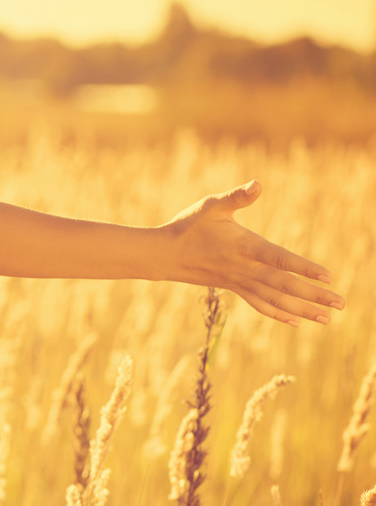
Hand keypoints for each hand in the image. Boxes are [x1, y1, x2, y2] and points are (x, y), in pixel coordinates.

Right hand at [164, 180, 343, 326]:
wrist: (163, 254)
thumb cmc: (188, 226)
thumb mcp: (210, 205)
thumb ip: (237, 197)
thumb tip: (258, 184)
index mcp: (244, 246)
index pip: (278, 259)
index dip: (302, 267)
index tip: (327, 276)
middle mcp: (244, 268)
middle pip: (283, 285)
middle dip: (313, 295)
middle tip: (341, 304)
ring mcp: (240, 281)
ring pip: (275, 299)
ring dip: (302, 309)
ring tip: (327, 319)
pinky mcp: (234, 287)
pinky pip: (260, 304)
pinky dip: (279, 314)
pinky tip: (298, 321)